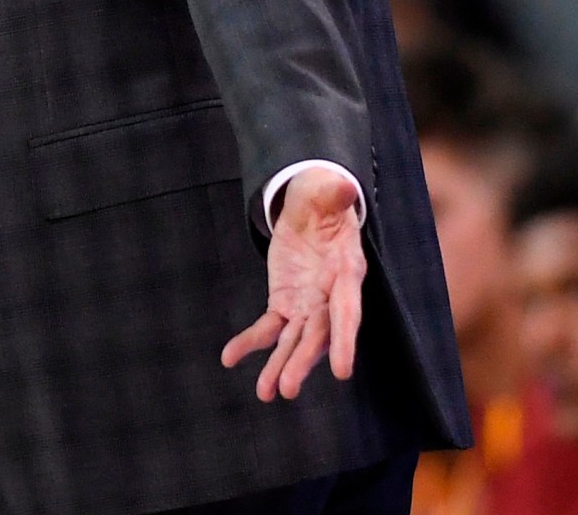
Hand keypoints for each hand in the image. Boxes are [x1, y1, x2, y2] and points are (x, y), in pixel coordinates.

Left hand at [221, 166, 362, 400]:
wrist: (312, 211)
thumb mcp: (326, 192)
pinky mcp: (285, 305)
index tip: (342, 372)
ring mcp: (308, 304)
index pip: (348, 311)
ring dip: (280, 366)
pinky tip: (229, 357)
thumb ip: (333, 193)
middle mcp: (330, 296)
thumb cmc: (324, 200)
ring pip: (295, 341)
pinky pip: (268, 329)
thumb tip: (341, 186)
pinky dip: (250, 343)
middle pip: (319, 335)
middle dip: (303, 361)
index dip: (344, 341)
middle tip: (288, 388)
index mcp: (347, 271)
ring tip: (265, 393)